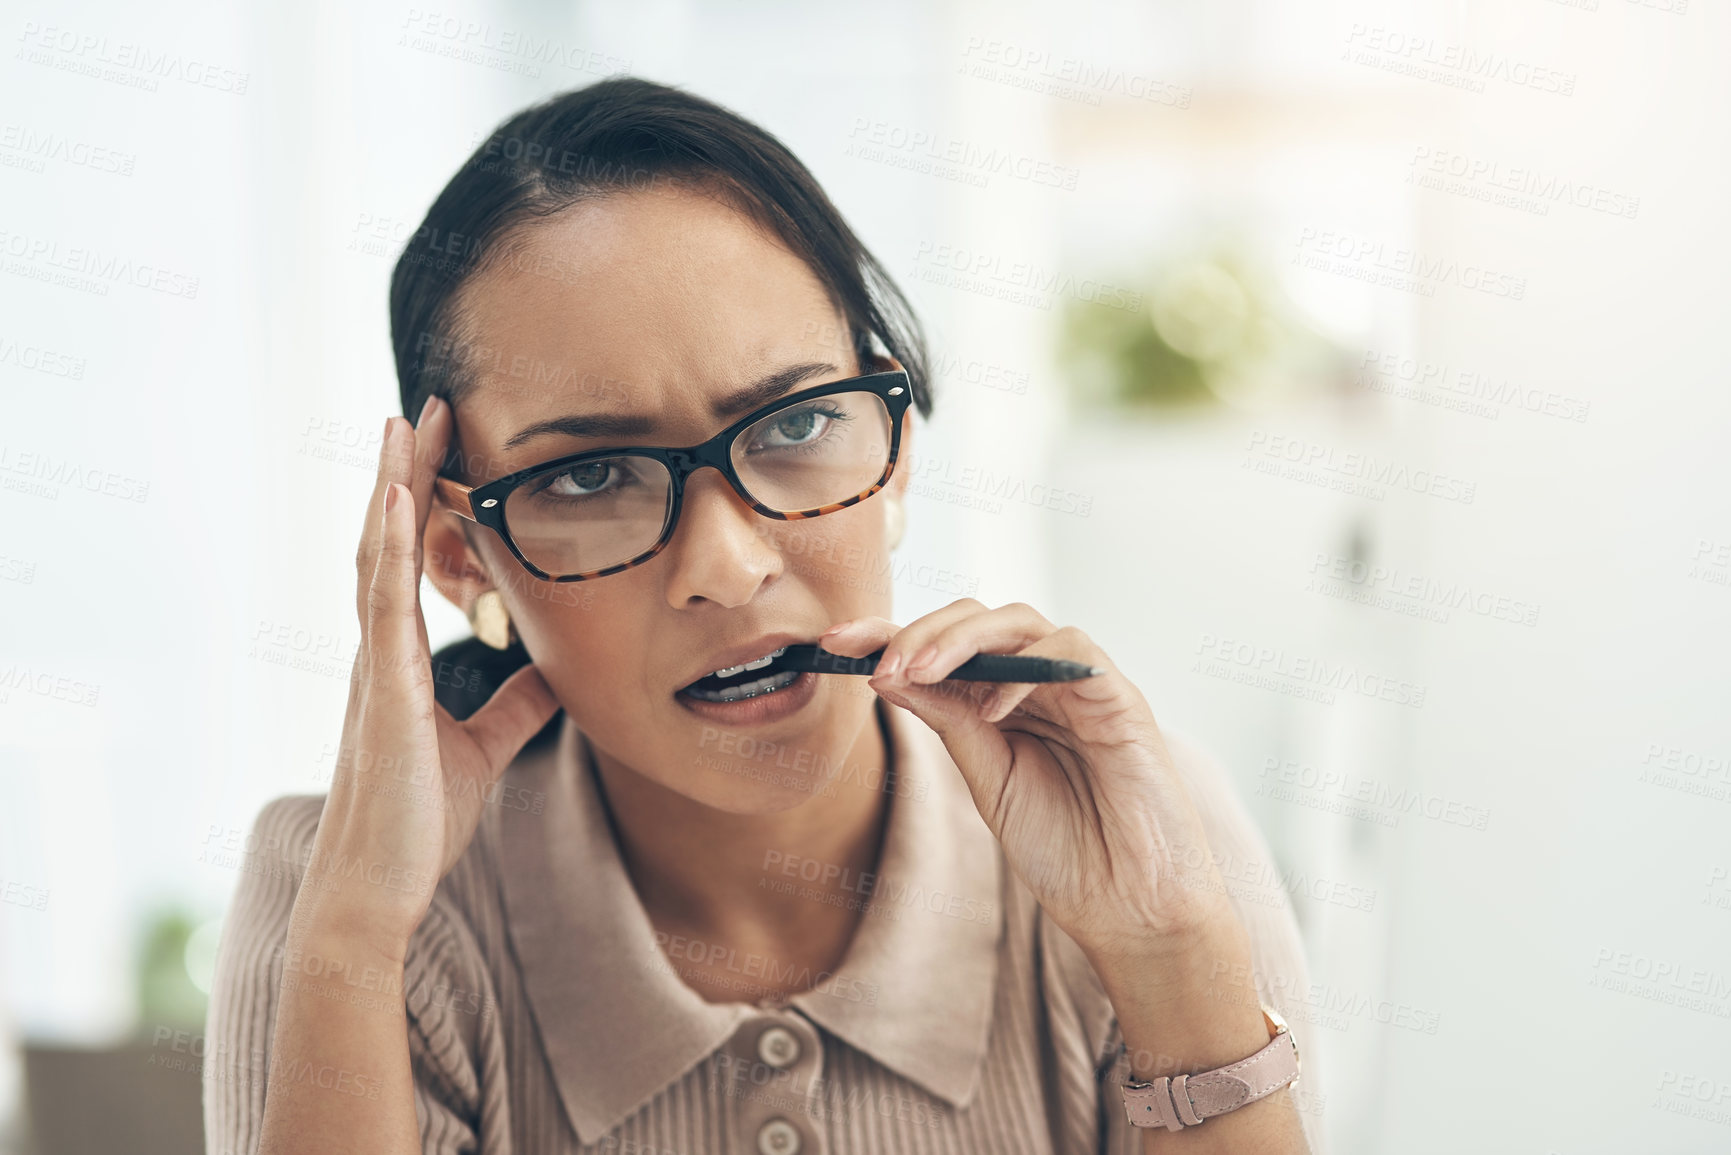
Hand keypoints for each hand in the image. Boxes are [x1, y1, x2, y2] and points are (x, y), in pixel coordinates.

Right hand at [301, 397, 560, 955]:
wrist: (378, 888)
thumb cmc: (419, 822)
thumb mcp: (485, 749)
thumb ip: (515, 707)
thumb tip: (554, 673)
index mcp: (402, 662)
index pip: (412, 561)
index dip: (425, 502)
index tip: (444, 446)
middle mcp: (381, 653)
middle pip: (389, 541)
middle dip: (407, 471)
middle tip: (429, 405)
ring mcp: (375, 667)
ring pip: (377, 556)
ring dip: (391, 485)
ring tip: (405, 420)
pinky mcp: (381, 690)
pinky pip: (381, 604)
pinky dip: (386, 546)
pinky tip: (394, 497)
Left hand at [819, 600, 1237, 962]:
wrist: (1130, 908)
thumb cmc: (1067, 851)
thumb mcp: (987, 779)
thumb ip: (948, 723)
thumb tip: (886, 673)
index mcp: (1006, 702)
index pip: (942, 651)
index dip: (886, 636)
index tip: (832, 643)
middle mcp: (1042, 683)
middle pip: (975, 622)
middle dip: (916, 632)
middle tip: (875, 663)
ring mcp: (1081, 686)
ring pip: (1017, 622)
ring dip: (957, 639)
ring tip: (915, 671)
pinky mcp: (1120, 697)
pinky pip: (1070, 650)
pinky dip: (1024, 667)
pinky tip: (993, 705)